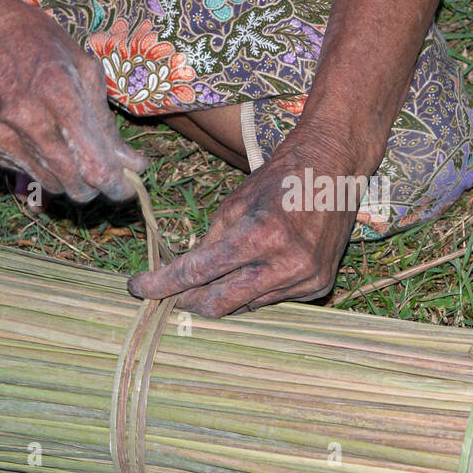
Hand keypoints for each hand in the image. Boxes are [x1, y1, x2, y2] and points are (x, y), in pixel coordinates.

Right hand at [0, 0, 146, 203]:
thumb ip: (104, 121)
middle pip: (73, 186)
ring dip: (66, 176)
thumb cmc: (32, 38)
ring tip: (69, 149)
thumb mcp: (81, 66)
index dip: (117, 186)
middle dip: (94, 185)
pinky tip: (34, 135)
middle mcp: (25, 120)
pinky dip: (35, 163)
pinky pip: (18, 170)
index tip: (126, 187)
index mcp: (58, 95)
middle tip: (102, 171)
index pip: (95, 167)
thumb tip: (131, 163)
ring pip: (48, 183)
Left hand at [127, 133, 362, 315]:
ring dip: (228, 291)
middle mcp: (286, 263)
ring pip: (246, 304)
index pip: (199, 272)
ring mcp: (306, 279)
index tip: (138, 288)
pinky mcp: (319, 285)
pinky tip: (262, 266)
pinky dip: (258, 288)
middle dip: (190, 299)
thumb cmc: (280, 179)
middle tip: (171, 292)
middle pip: (221, 303)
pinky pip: (273, 300)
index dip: (163, 284)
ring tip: (226, 268)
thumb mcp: (235, 204)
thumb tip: (180, 277)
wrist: (334, 169)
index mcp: (261, 235)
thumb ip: (208, 244)